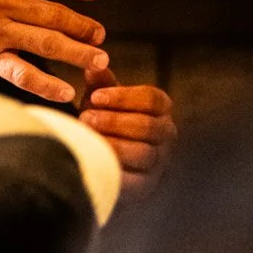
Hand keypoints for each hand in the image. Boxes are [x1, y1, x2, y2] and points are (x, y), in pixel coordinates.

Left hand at [82, 63, 174, 185]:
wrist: (102, 162)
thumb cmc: (104, 124)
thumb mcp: (101, 102)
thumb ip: (100, 84)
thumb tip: (93, 65)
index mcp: (161, 110)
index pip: (152, 99)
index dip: (123, 97)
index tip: (95, 96)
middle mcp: (167, 136)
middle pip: (149, 126)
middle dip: (114, 121)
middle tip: (85, 118)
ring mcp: (159, 163)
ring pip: (144, 153)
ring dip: (113, 144)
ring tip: (87, 138)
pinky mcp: (146, 187)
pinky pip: (135, 181)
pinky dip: (114, 170)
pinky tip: (94, 161)